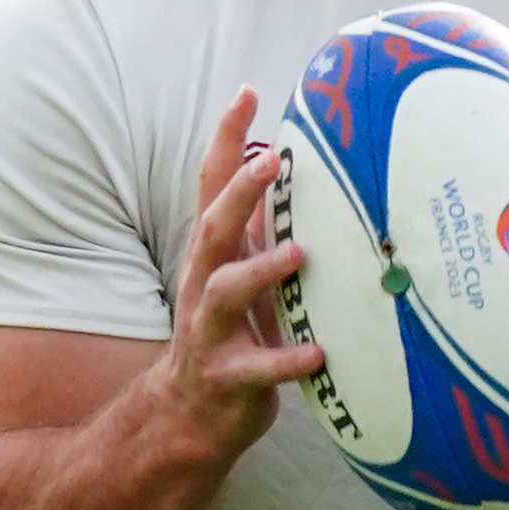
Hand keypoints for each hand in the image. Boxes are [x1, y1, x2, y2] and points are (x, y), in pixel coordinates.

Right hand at [149, 87, 323, 457]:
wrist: (190, 416)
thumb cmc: (234, 335)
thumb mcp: (248, 277)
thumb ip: (267, 232)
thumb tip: (304, 176)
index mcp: (213, 256)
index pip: (212, 186)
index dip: (226, 140)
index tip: (247, 93)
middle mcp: (203, 285)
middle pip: (212, 228)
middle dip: (237, 192)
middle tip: (269, 160)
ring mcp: (210, 332)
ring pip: (223, 292)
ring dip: (259, 271)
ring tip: (298, 253)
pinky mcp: (227, 378)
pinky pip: (256, 368)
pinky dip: (286, 360)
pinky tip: (318, 353)